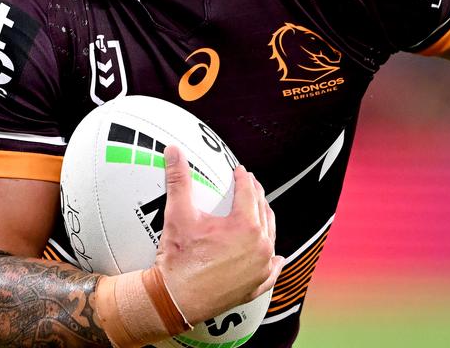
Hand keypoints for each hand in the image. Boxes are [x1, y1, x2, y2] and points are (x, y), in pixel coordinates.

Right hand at [153, 145, 282, 324]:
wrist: (174, 298)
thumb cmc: (178, 258)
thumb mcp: (178, 214)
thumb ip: (178, 179)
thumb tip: (173, 150)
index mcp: (245, 226)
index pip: (249, 193)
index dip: (243, 178)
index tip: (239, 171)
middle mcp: (260, 246)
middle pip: (263, 212)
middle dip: (256, 195)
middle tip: (249, 185)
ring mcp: (260, 268)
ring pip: (270, 237)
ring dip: (265, 222)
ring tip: (259, 212)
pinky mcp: (256, 286)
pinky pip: (271, 270)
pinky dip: (273, 261)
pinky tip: (276, 257)